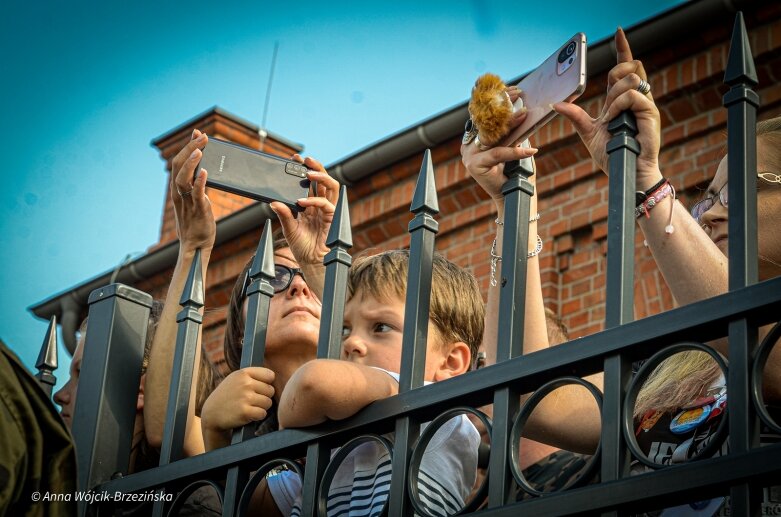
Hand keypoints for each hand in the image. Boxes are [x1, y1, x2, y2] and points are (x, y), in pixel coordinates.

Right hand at [170, 129, 216, 251]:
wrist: (196, 246)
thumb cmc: (198, 223)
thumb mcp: (196, 201)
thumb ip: (198, 186)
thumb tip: (204, 171)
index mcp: (178, 190)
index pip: (179, 163)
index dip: (187, 146)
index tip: (196, 133)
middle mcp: (179, 194)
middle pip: (178, 167)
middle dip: (190, 149)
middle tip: (202, 136)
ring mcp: (187, 202)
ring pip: (183, 178)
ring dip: (191, 163)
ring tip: (200, 150)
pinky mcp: (198, 211)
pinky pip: (197, 194)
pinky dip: (200, 182)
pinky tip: (205, 172)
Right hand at [200, 367, 274, 433]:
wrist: (211, 414)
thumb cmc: (227, 395)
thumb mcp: (235, 379)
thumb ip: (253, 375)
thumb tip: (274, 376)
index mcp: (243, 373)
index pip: (270, 375)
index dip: (266, 383)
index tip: (259, 388)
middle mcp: (245, 383)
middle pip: (270, 390)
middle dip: (264, 397)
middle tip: (251, 400)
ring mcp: (245, 397)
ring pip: (268, 402)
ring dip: (261, 407)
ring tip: (249, 407)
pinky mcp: (245, 412)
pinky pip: (263, 413)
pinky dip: (258, 416)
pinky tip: (248, 415)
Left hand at [269, 155, 338, 265]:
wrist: (311, 262)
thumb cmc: (302, 246)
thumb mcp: (288, 228)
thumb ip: (283, 214)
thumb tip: (272, 202)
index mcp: (311, 205)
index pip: (310, 182)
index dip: (305, 169)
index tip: (294, 159)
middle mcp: (320, 205)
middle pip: (323, 180)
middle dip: (315, 167)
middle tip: (304, 159)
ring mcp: (327, 211)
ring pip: (330, 186)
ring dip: (320, 177)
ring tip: (308, 173)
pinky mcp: (331, 218)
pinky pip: (326, 204)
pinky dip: (313, 201)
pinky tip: (301, 202)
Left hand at [553, 28, 661, 188]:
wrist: (624, 172)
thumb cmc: (611, 155)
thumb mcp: (588, 133)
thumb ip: (575, 117)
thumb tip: (556, 104)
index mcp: (621, 100)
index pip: (624, 67)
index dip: (623, 49)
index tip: (618, 33)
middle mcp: (635, 98)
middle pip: (630, 66)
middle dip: (617, 70)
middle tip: (608, 92)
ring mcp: (644, 105)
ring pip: (632, 78)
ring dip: (615, 93)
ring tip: (610, 116)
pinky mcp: (650, 113)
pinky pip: (634, 95)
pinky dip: (619, 105)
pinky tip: (614, 118)